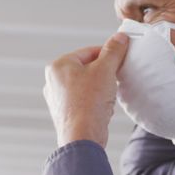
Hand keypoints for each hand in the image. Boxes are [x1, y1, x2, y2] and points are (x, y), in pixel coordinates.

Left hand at [43, 32, 128, 147]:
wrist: (82, 137)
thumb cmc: (89, 102)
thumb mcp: (105, 70)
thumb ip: (113, 51)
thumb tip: (120, 37)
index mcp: (58, 66)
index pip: (89, 51)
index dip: (108, 55)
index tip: (121, 59)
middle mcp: (53, 81)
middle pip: (87, 68)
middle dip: (104, 74)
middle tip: (114, 80)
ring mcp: (57, 98)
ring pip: (87, 85)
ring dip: (101, 89)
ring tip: (107, 97)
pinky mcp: (64, 113)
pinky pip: (84, 100)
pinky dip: (96, 102)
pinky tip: (102, 109)